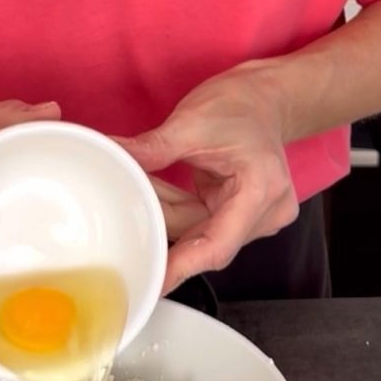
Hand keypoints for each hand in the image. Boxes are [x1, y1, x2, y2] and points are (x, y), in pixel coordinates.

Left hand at [121, 63, 298, 293]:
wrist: (267, 97)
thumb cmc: (242, 105)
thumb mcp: (193, 121)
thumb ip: (153, 148)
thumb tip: (112, 156)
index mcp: (260, 191)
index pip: (217, 245)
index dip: (182, 267)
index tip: (153, 283)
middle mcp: (264, 213)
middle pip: (202, 239)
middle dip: (161, 223)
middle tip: (123, 209)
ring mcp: (254, 217)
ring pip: (197, 232)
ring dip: (165, 213)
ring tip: (137, 192)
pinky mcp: (239, 215)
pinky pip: (200, 223)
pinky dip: (175, 208)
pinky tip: (155, 193)